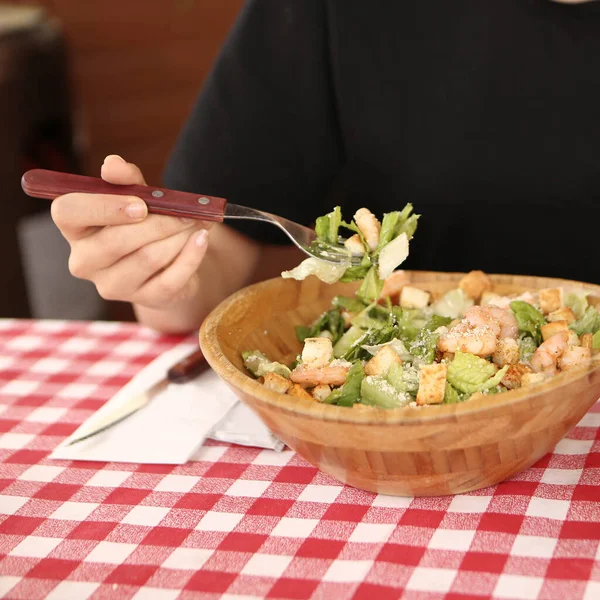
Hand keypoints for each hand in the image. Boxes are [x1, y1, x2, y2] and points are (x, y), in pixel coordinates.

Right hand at [51, 155, 209, 308]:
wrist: (169, 266)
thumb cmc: (144, 226)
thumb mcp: (137, 198)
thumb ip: (126, 181)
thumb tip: (113, 165)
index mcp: (75, 229)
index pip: (67, 213)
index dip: (103, 207)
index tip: (140, 204)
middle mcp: (85, 261)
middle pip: (115, 241)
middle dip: (158, 223)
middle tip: (187, 211)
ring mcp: (113, 286)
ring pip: (147, 258)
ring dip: (178, 236)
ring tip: (197, 222)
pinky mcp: (146, 299)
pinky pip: (172, 278)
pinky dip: (192, 255)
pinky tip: (202, 239)